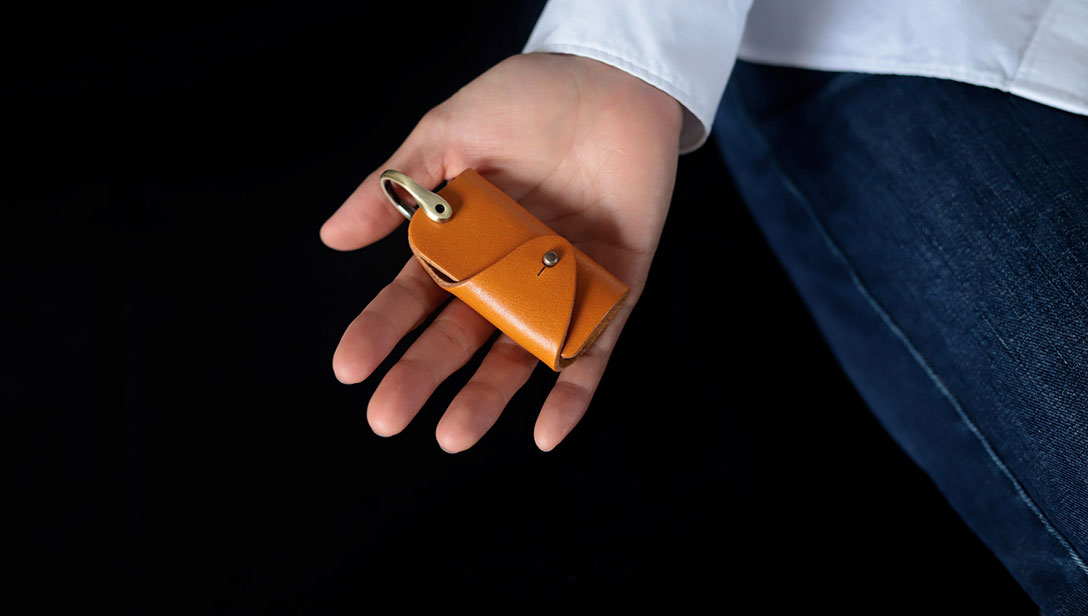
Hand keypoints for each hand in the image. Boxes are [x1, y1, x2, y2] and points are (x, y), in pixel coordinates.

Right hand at [321, 52, 681, 451]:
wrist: (613, 78)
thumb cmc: (529, 98)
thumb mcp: (451, 133)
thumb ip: (396, 188)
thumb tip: (333, 238)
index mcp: (464, 240)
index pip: (415, 296)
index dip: (382, 330)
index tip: (350, 366)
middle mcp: (507, 272)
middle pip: (460, 335)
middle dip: (422, 375)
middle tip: (387, 416)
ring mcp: (559, 285)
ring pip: (519, 353)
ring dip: (487, 397)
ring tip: (451, 435)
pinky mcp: (613, 290)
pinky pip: (592, 349)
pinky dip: (572, 390)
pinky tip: (546, 431)